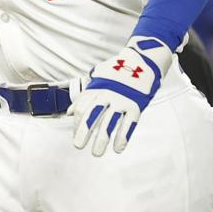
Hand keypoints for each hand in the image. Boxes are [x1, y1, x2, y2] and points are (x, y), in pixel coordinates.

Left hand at [71, 37, 175, 156]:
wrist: (143, 59)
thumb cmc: (119, 70)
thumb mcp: (98, 77)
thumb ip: (84, 95)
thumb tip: (69, 112)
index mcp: (96, 87)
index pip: (81, 109)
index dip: (77, 123)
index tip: (77, 133)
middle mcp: (107, 94)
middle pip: (91, 117)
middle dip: (83, 133)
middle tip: (78, 145)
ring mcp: (122, 100)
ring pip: (108, 125)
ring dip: (101, 141)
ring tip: (96, 152)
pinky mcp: (136, 105)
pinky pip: (127, 125)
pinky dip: (122, 139)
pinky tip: (117, 149)